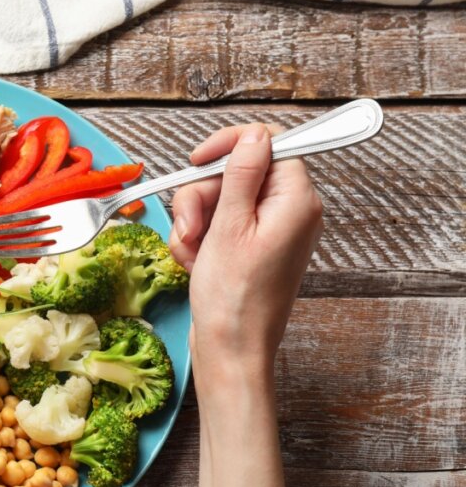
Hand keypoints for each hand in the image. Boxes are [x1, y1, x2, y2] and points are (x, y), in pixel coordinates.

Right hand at [168, 123, 322, 376]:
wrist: (231, 351)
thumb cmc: (233, 299)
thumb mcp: (229, 228)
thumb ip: (241, 175)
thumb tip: (253, 136)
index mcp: (296, 200)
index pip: (268, 143)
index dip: (228, 147)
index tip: (196, 160)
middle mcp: (289, 211)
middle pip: (236, 172)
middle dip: (202, 196)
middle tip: (190, 228)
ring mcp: (270, 230)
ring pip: (220, 199)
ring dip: (195, 222)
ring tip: (190, 254)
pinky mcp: (251, 248)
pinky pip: (219, 225)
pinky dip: (200, 240)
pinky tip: (194, 263)